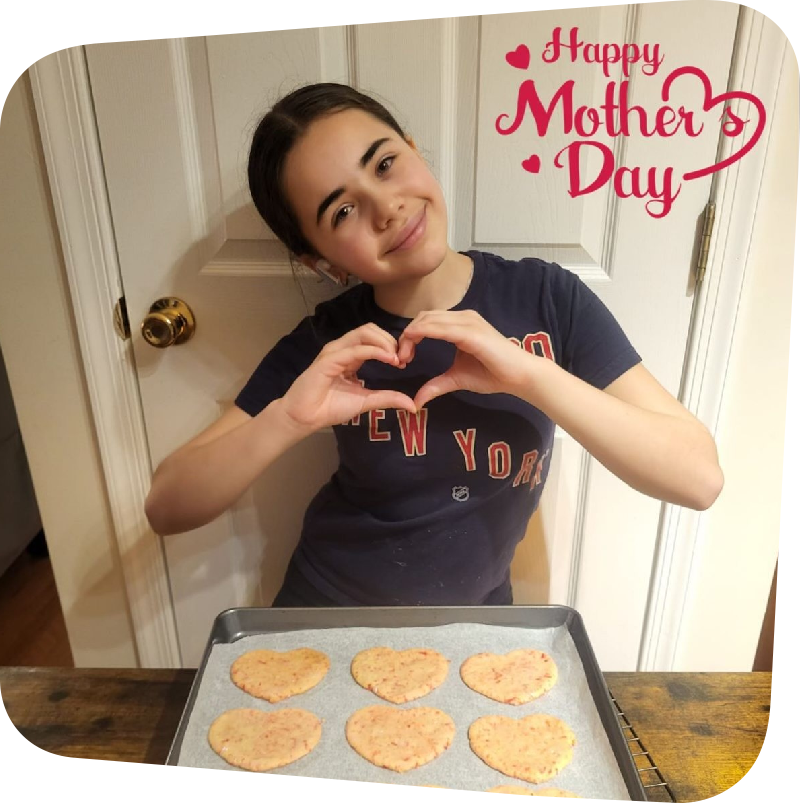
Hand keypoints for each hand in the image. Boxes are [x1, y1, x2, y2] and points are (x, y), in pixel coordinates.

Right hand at [278, 324, 415, 431]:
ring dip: (384, 342)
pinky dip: (374, 351)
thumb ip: (388, 398)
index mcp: (351, 355)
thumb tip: (412, 404)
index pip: (373, 337)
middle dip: (390, 340)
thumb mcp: (366, 402)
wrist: (305, 418)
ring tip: (395, 358)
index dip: (391, 345)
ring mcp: (335, 352)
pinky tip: (387, 359)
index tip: (403, 363)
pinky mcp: (328, 360)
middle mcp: (343, 349)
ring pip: (363, 333)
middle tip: (401, 359)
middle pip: (370, 329)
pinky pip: (355, 349)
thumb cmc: (330, 408)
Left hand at [397, 310, 533, 408]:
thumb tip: (416, 401)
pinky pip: (440, 328)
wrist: (519, 376)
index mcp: (459, 324)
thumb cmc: (493, 374)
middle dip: (407, 336)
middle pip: (423, 317)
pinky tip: (414, 349)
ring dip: (411, 335)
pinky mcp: (471, 331)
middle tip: (401, 359)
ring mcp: (467, 321)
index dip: (410, 336)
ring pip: (428, 319)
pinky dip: (422, 335)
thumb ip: (436, 385)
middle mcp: (462, 317)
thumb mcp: (457, 379)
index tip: (403, 358)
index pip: (426, 321)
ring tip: (405, 357)